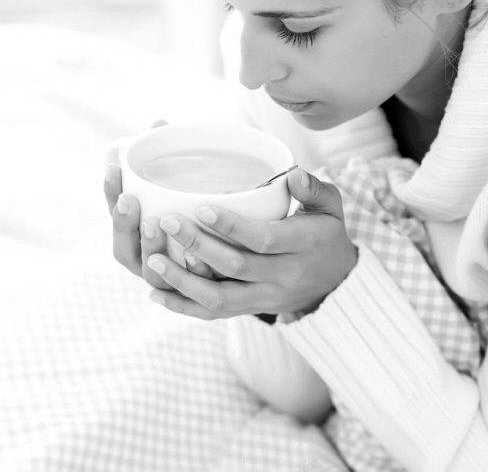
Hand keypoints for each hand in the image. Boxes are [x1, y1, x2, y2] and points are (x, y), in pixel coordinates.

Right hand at [103, 119, 214, 288]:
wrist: (243, 258)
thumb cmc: (203, 216)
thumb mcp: (189, 187)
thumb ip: (171, 158)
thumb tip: (159, 123)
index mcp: (140, 235)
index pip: (116, 215)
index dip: (110, 193)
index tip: (114, 167)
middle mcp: (149, 260)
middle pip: (125, 249)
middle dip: (123, 224)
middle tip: (131, 199)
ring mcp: (170, 282)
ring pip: (152, 274)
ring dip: (150, 249)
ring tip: (157, 222)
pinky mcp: (195, 297)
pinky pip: (186, 295)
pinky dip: (184, 279)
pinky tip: (192, 261)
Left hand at [147, 168, 357, 318]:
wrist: (334, 284)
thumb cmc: (326, 235)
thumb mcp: (332, 207)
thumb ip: (313, 189)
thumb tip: (293, 174)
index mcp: (302, 245)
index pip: (264, 239)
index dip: (232, 226)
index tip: (201, 208)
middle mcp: (282, 276)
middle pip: (235, 266)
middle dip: (198, 245)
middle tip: (166, 221)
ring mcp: (265, 297)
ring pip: (220, 297)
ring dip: (184, 281)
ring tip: (153, 260)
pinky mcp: (251, 309)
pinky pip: (215, 314)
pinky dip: (184, 307)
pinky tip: (157, 294)